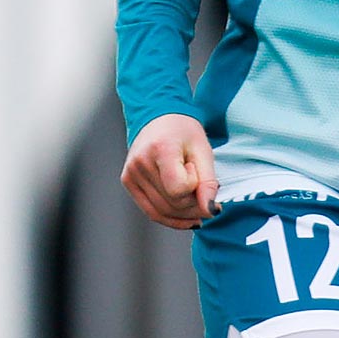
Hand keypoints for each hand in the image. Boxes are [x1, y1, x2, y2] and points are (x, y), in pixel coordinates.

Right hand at [122, 113, 219, 229]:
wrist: (159, 118)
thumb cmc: (183, 132)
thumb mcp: (203, 151)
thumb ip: (208, 182)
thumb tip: (211, 211)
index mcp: (160, 149)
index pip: (179, 189)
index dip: (195, 185)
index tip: (195, 168)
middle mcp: (140, 162)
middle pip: (173, 203)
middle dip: (195, 204)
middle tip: (204, 191)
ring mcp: (130, 172)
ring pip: (163, 212)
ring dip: (186, 214)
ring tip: (197, 201)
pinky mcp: (127, 181)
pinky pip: (152, 212)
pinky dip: (172, 219)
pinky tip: (187, 217)